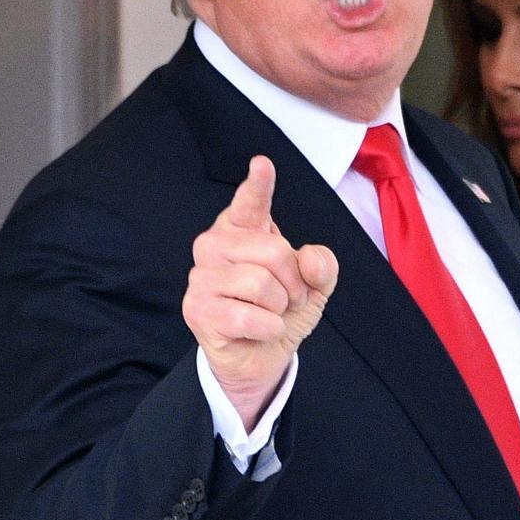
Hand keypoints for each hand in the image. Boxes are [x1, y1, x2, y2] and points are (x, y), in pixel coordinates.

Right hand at [182, 156, 337, 428]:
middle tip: (287, 299)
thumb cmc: (280, 310)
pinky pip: (250, 316)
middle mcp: (215, 245)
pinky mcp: (198, 310)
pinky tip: (259, 330)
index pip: (251, 203)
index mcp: (242, 229)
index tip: (262, 164)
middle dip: (294, 283)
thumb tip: (309, 260)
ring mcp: (201, 277)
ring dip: (280, 307)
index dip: (258, 185)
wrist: (260, 356)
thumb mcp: (314, 286)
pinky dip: (268, 328)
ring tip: (270, 313)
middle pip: (274, 251)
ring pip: (261, 284)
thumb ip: (321, 265)